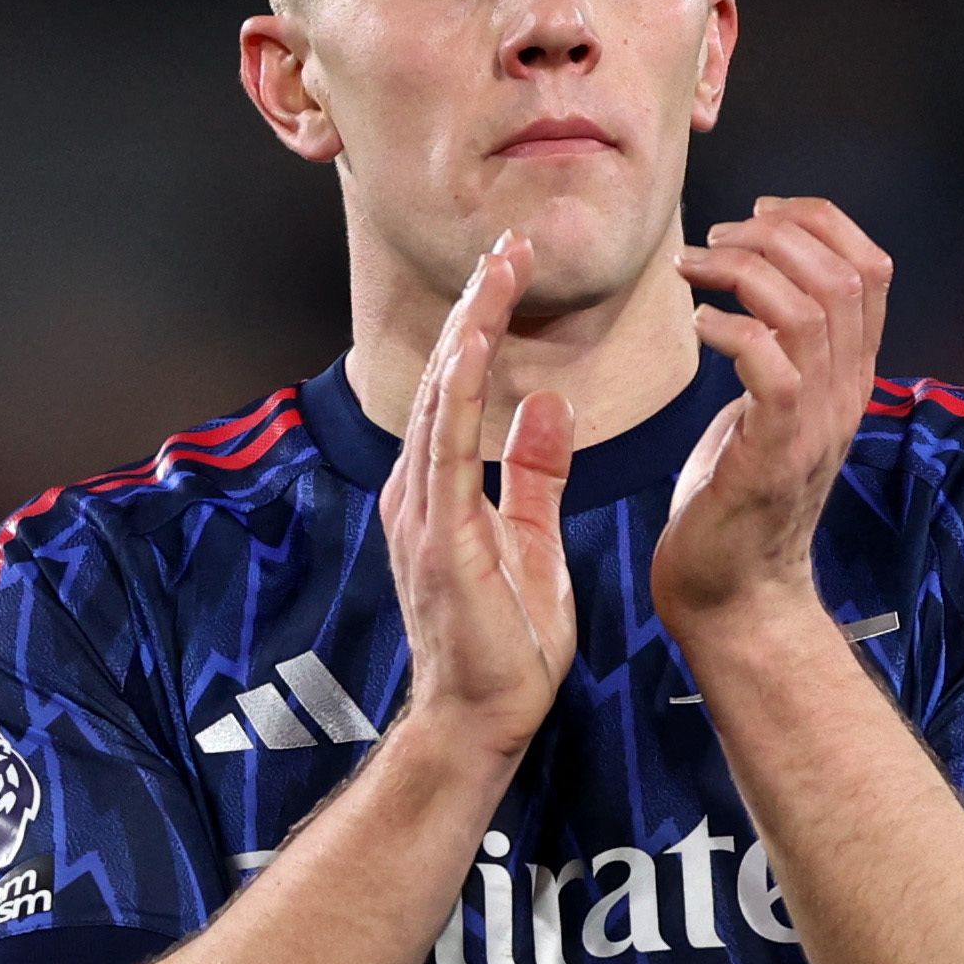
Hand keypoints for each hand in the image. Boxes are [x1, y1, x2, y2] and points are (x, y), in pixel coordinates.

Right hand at [380, 230, 576, 764]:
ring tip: (498, 270)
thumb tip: (545, 403)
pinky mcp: (436, 538)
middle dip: (478, 306)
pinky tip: (473, 350)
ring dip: (470, 331)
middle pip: (445, 377)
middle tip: (510, 242)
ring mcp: (420, 512)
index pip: (463, 386)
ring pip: (442, 400)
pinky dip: (456, 396)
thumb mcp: (533, 537)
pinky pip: (445, 453)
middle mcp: (418, 490)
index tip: (514, 267)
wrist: (481, 720)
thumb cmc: (505, 642)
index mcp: (440, 488)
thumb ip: (533, 471)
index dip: (486, 323)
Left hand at [656, 197, 892, 632]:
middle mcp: (847, 394)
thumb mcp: (768, 412)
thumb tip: (749, 290)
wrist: (736, 598)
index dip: (818, 221)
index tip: (755, 216)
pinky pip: (773, 368)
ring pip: (809, 310)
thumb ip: (777, 354)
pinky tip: (697, 328)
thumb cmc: (734, 502)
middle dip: (773, 236)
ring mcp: (817, 426)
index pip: (871, 267)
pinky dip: (733, 330)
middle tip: (711, 243)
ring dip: (745, 272)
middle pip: (842, 276)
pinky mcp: (774, 456)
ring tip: (695, 271)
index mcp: (851, 377)